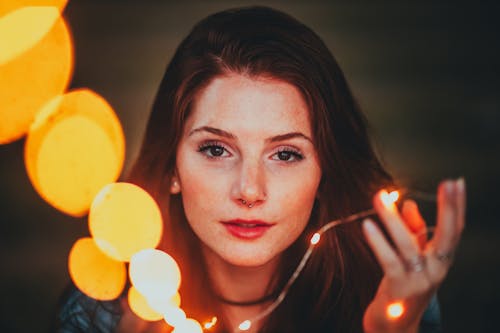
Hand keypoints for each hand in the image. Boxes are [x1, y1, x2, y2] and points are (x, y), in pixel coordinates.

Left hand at [362, 178, 465, 332]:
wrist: (393, 324)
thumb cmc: (402, 284)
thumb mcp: (411, 256)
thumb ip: (412, 231)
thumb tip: (409, 203)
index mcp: (441, 260)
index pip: (455, 230)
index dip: (456, 206)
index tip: (456, 182)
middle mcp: (436, 271)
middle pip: (447, 237)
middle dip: (449, 209)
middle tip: (447, 183)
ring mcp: (419, 282)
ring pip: (408, 246)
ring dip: (392, 219)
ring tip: (380, 196)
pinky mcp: (398, 289)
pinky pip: (388, 261)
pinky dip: (378, 242)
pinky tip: (367, 225)